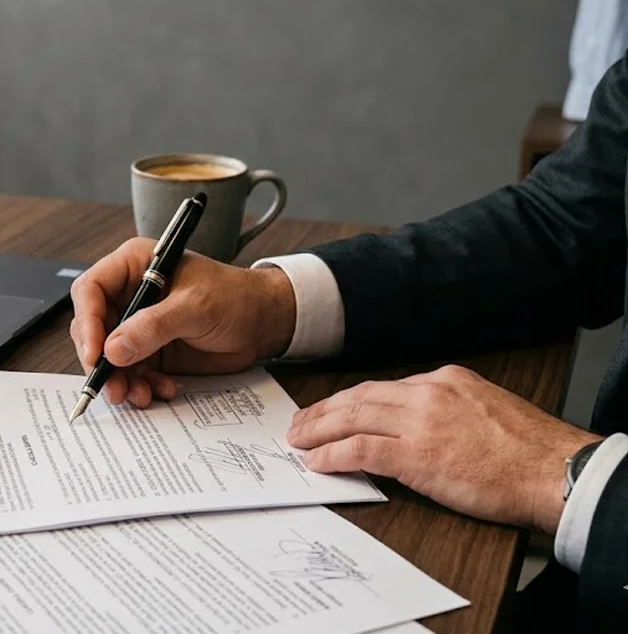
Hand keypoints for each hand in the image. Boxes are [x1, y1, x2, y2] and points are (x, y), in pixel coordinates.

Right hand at [69, 237, 295, 407]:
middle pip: (93, 328)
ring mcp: (138, 325)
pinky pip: (131, 372)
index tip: (95, 354)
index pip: (90, 291)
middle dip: (100, 361)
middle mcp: (130, 294)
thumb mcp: (195, 307)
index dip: (87, 322)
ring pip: (109, 356)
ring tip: (139, 396)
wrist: (264, 321)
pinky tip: (160, 390)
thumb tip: (113, 350)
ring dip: (120, 380)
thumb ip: (153, 327)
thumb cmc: (236, 297)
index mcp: (135, 266)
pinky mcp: (150, 350)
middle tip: (112, 386)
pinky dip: (140, 386)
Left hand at [286, 365, 600, 533]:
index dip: (349, 401)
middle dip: (323, 410)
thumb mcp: (484, 410)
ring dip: (318, 430)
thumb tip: (414, 427)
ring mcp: (420, 422)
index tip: (331, 411)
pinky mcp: (417, 454)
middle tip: (299, 423)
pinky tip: (318, 462)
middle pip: (359, 397)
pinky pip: (361, 449)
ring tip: (298, 441)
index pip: (382, 387)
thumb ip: (446, 410)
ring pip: (353, 418)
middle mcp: (428, 393)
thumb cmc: (528, 451)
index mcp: (445, 380)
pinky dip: (334, 454)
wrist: (553, 471)